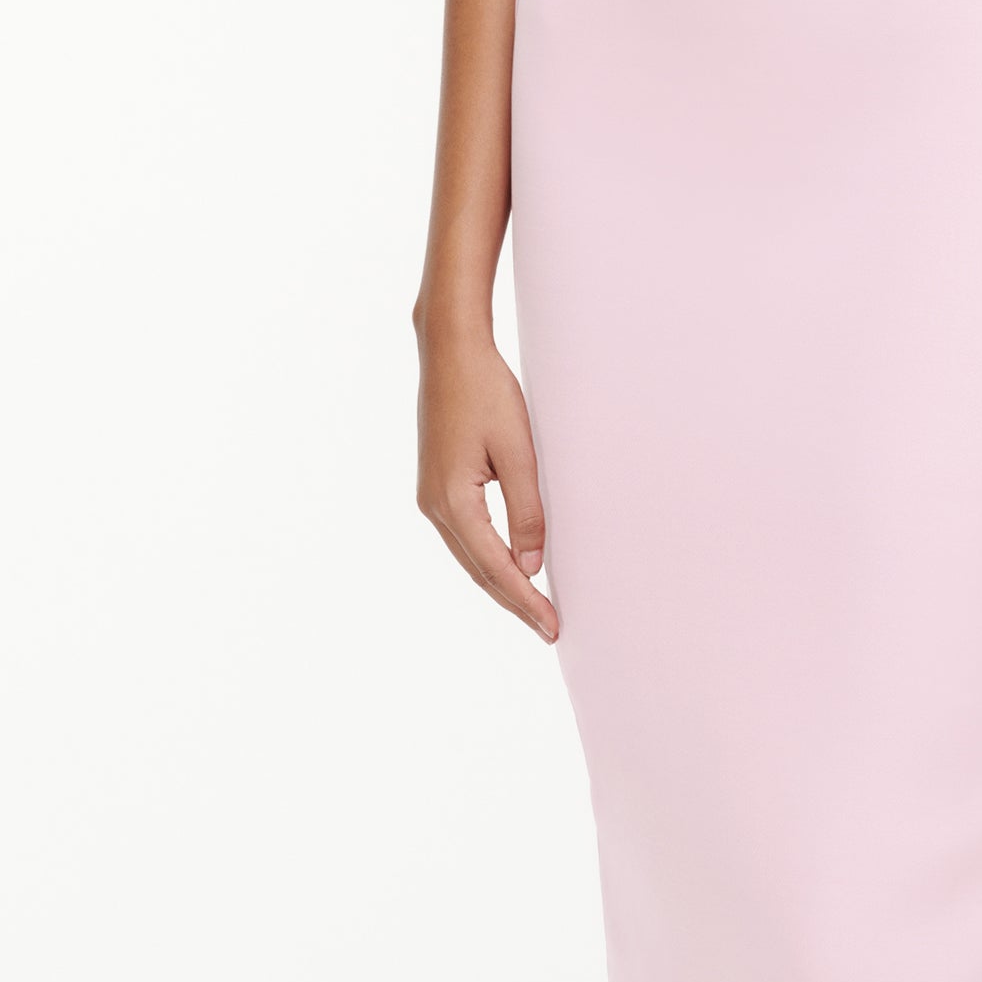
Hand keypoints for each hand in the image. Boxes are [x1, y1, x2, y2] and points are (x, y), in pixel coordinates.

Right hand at [416, 322, 558, 641]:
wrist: (450, 352)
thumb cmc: (487, 393)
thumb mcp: (519, 453)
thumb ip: (528, 513)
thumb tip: (531, 566)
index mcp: (454, 502)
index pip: (495, 568)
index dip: (525, 601)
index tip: (551, 626)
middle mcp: (434, 506)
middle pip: (479, 571)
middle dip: (515, 602)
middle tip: (549, 628)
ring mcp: (430, 498)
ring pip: (470, 557)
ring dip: (501, 583)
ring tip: (534, 608)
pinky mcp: (436, 486)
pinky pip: (465, 536)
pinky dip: (488, 558)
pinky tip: (510, 566)